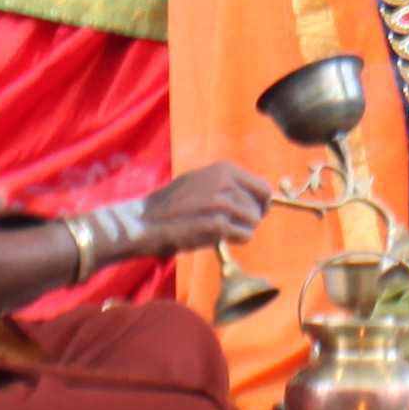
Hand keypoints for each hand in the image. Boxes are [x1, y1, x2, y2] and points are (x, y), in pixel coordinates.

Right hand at [131, 161, 275, 256]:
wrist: (145, 220)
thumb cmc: (172, 205)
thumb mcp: (200, 182)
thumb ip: (226, 185)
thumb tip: (255, 197)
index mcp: (224, 169)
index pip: (263, 188)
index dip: (261, 205)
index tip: (253, 215)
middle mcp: (226, 181)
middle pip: (259, 208)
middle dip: (249, 220)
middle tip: (231, 227)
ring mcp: (222, 201)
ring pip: (253, 222)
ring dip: (241, 231)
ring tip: (221, 232)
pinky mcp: (217, 222)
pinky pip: (244, 235)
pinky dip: (235, 240)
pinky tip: (219, 238)